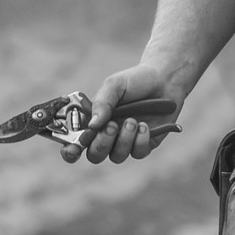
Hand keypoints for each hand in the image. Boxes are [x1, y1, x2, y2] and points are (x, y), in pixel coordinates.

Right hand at [61, 64, 177, 164]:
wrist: (165, 78)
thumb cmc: (135, 81)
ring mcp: (126, 141)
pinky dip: (140, 141)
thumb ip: (102, 103)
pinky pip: (138, 153)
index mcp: (93, 122)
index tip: (73, 149)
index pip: (75, 144)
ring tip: (132, 121)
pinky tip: (145, 125)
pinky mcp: (145, 143)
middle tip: (113, 125)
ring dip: (123, 141)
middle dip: (101, 143)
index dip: (70, 151)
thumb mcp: (114, 85)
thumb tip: (93, 125)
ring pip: (116, 156)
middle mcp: (107, 135)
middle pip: (95, 155)